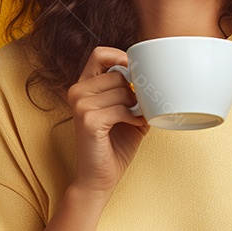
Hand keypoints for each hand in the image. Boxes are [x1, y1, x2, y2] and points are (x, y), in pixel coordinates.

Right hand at [65, 46, 148, 196]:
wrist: (100, 177)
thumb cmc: (115, 144)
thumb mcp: (127, 110)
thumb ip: (133, 90)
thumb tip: (155, 74)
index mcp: (83, 86)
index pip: (99, 54)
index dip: (121, 57)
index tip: (136, 73)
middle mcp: (76, 92)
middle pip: (117, 74)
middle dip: (134, 91)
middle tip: (136, 109)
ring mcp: (80, 105)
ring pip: (121, 90)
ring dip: (135, 106)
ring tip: (133, 119)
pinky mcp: (88, 120)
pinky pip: (121, 109)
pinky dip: (133, 117)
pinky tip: (133, 125)